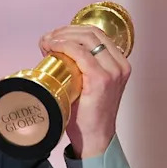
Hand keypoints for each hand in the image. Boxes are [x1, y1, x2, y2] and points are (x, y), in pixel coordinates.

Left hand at [39, 25, 131, 158]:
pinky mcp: (102, 79)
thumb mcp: (86, 85)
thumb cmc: (87, 114)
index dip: (73, 30)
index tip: (54, 36)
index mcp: (119, 63)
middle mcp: (120, 64)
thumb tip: (54, 51)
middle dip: (65, 31)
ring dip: (63, 36)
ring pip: (87, 38)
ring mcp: (113, 71)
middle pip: (92, 33)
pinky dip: (65, 45)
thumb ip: (79, 67)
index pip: (96, 35)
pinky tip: (52, 46)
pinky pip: (81, 53)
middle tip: (47, 38)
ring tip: (46, 41)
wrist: (94, 137)